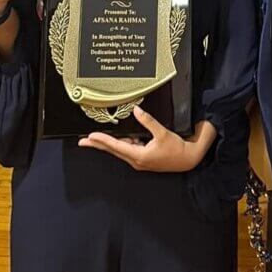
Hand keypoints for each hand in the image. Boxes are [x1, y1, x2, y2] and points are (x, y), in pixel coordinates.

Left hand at [78, 107, 216, 172]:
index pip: (116, 146)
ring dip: (108, 144)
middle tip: (82, 141)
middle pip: (113, 150)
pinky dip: (121, 143)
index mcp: (139, 156)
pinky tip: (120, 137)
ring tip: (96, 138)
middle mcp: (136, 160)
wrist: (188, 159)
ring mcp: (139, 160)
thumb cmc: (176, 149)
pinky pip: (128, 149)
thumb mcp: (162, 133)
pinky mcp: (143, 158)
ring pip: (119, 150)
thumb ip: (148, 121)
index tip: (91, 136)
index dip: (102, 140)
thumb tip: (137, 111)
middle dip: (97, 145)